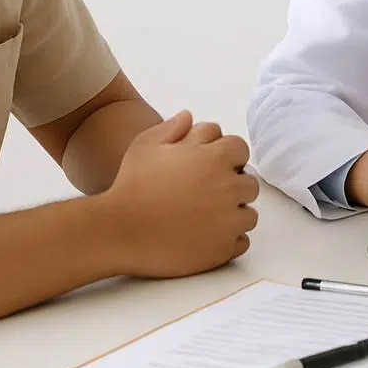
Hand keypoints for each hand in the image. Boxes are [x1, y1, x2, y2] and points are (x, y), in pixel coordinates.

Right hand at [98, 111, 259, 276]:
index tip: (210, 167)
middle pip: (249, 184)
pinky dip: (229, 240)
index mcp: (215, 158)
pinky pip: (241, 242)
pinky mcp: (222, 249)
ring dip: (233, 214)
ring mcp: (227, 221)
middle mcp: (228, 188)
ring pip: (248, 215)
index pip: (241, 150)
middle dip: (232, 186)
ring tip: (205, 217)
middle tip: (206, 194)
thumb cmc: (131, 184)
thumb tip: (189, 117)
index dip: (226, 156)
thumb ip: (173, 127)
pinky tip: (206, 236)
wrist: (119, 230)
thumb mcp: (146, 144)